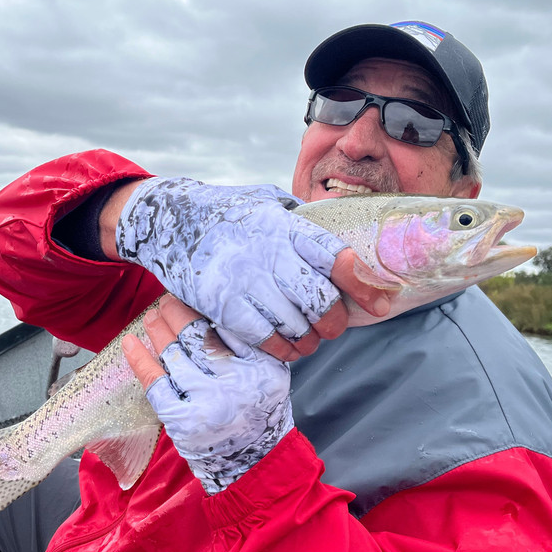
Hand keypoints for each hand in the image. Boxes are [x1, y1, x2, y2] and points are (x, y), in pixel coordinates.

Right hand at [115, 177, 390, 360]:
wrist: (170, 220)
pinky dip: (282, 350)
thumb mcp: (266, 202)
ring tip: (310, 340)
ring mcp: (243, 278)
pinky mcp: (221, 302)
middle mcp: (267, 251)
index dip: (363, 283)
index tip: (382, 302)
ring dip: (310, 340)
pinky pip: (263, 338)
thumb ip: (301, 220)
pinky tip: (286, 349)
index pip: (334, 256)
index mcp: (284, 226)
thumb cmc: (227, 213)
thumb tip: (341, 243)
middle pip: (319, 299)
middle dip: (335, 321)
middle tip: (335, 327)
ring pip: (295, 324)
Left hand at [122, 295, 293, 493]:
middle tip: (167, 300)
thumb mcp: (269, 372)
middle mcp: (235, 381)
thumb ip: (247, 343)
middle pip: (197, 335)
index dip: (203, 305)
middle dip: (177, 313)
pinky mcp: (182, 419)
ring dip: (158, 330)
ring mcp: (206, 401)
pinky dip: (140, 360)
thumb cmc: (259, 410)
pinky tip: (130, 343)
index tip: (191, 291)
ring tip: (153, 317)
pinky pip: (155, 383)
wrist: (254, 461)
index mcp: (261, 365)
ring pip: (174, 353)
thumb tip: (210, 308)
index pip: (227, 325)